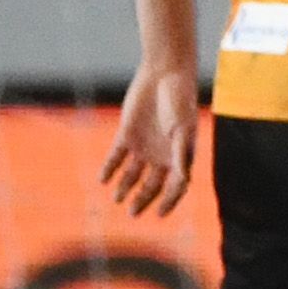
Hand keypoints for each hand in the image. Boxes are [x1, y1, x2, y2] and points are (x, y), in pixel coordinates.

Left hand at [102, 63, 200, 216]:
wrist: (164, 73)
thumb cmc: (179, 100)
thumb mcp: (182, 129)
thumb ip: (181, 154)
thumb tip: (184, 180)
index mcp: (179, 156)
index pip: (175, 186)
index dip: (168, 202)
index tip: (159, 215)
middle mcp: (161, 155)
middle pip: (151, 185)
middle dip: (142, 200)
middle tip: (132, 212)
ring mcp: (143, 145)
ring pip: (132, 174)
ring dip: (124, 187)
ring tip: (117, 199)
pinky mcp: (127, 134)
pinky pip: (116, 157)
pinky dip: (110, 168)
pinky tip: (103, 180)